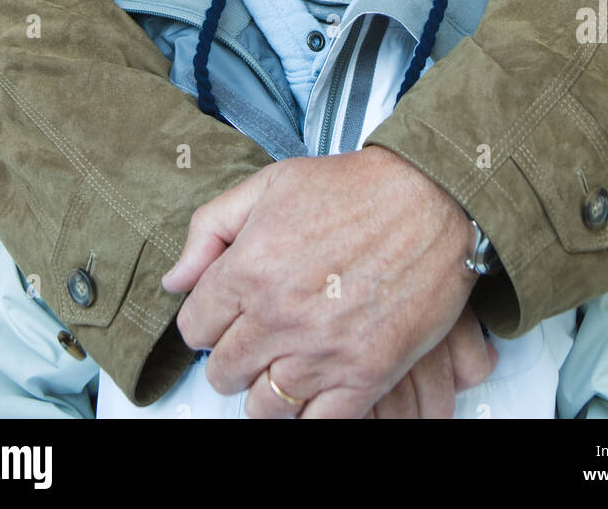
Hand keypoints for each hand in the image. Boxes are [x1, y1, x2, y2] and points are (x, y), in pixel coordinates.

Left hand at [162, 146, 486, 417]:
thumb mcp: (270, 183)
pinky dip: (309, 412)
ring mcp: (321, 351)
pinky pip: (316, 424)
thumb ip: (210, 228)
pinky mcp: (365, 375)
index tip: (228, 312)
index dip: (208, 318)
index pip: (194, 326)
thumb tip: (175, 281)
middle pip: (223, 371)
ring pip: (263, 407)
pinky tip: (316, 385)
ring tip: (285, 362)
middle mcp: (278, 316)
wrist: (431, 197)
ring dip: (267, 388)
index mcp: (249, 267)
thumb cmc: (353, 187)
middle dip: (234, 355)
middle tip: (260, 336)